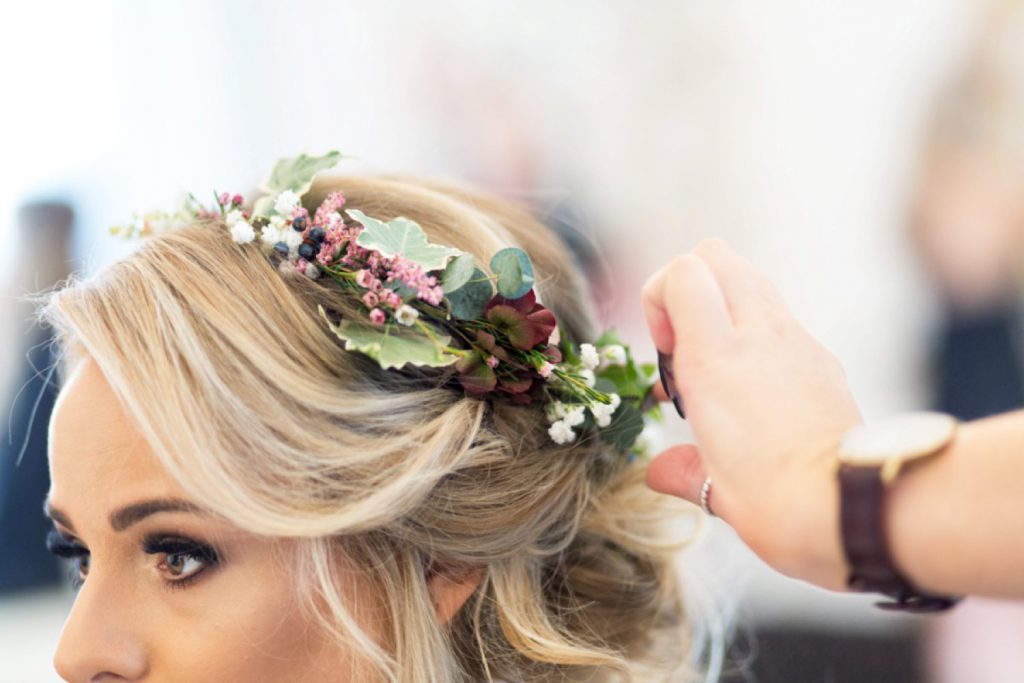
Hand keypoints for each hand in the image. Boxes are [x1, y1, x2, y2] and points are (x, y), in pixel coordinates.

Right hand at [641, 239, 862, 589]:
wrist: (856, 508)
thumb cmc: (778, 501)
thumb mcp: (714, 489)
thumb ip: (678, 468)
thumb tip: (660, 471)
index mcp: (717, 359)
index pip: (681, 272)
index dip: (658, 300)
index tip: (663, 355)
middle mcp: (757, 336)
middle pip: (715, 254)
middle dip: (687, 288)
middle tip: (684, 348)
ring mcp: (796, 342)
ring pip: (749, 278)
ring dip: (723, 305)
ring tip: (717, 365)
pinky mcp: (822, 358)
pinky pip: (780, 318)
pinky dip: (757, 333)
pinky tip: (754, 388)